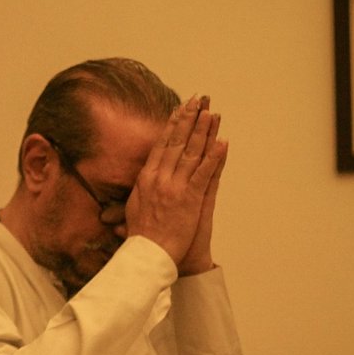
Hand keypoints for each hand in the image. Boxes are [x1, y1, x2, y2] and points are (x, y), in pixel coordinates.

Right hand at [125, 96, 227, 267]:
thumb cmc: (140, 237)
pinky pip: (204, 173)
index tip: (179, 109)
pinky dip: (214, 157)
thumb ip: (136, 194)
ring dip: (203, 131)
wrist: (147, 255)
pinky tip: (222, 143)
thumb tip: (135, 186)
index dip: (172, 125)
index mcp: (145, 179)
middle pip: (176, 142)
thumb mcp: (131, 211)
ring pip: (191, 153)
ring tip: (212, 113)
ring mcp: (175, 187)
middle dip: (188, 119)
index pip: (160, 145)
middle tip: (198, 100)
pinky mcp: (190, 198)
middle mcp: (159, 178)